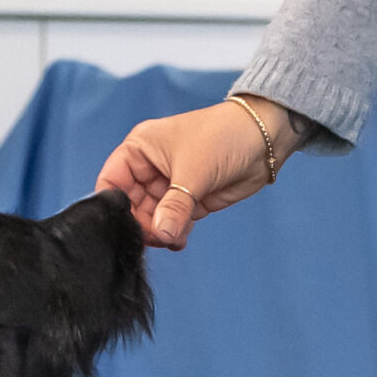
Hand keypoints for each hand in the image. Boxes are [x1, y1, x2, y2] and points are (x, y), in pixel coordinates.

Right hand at [94, 96, 301, 250]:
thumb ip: (174, 207)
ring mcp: (169, 186)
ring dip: (160, 233)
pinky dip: (174, 235)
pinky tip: (180, 240)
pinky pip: (172, 224)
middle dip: (141, 225)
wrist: (264, 140)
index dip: (115, 206)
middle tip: (157, 238)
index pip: (111, 182)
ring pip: (152, 219)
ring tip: (173, 238)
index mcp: (140, 149)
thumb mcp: (193, 172)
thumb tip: (159, 235)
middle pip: (130, 206)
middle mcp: (150, 168)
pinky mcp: (189, 200)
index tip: (126, 227)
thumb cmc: (224, 136)